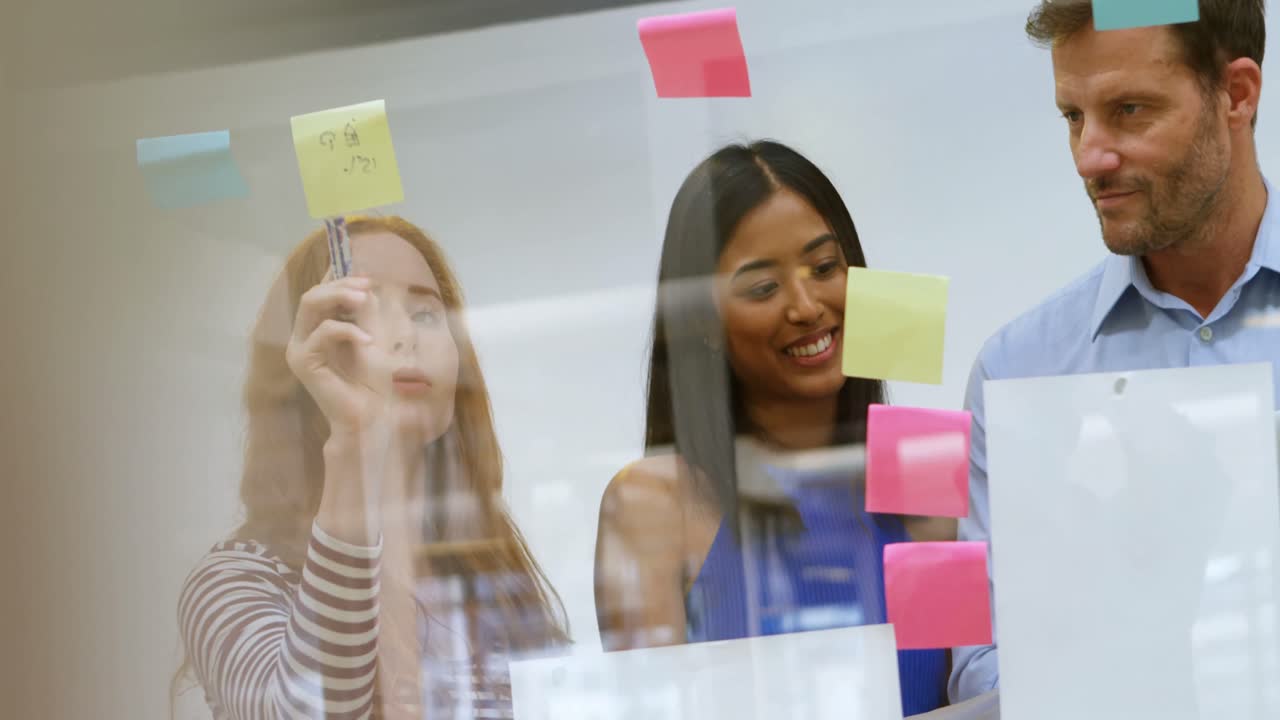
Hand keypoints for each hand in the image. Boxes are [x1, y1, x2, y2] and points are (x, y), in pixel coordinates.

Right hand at [285, 275, 392, 438]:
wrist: (370, 417)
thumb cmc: (373, 382)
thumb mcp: (371, 337)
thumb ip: (363, 314)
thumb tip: (365, 286)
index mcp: (316, 330)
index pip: (319, 294)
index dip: (337, 278)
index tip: (364, 273)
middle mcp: (303, 337)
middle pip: (311, 295)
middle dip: (340, 284)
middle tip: (367, 285)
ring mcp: (300, 349)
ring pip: (310, 305)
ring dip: (339, 296)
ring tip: (365, 299)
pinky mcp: (303, 362)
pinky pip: (323, 332)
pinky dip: (348, 330)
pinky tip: (368, 341)